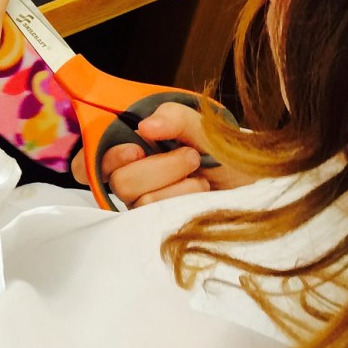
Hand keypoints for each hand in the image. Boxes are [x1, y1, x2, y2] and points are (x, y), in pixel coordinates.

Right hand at [73, 99, 255, 206]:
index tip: (133, 149)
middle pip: (116, 179)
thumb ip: (176, 117)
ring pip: (139, 199)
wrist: (260, 184)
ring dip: (178, 183)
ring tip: (201, 176)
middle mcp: (131, 180)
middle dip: (158, 166)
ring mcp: (145, 207)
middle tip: (190, 157)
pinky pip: (158, 216)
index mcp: (131, 150)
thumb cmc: (229, 153)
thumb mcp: (205, 125)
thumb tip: (146, 126)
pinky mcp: (160, 229)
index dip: (99, 157)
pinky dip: (184, 200)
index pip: (86, 161)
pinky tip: (200, 196)